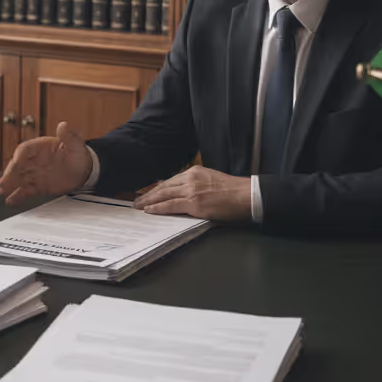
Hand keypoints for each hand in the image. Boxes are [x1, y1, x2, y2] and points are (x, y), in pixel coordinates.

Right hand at [0, 121, 91, 205]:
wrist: (84, 171)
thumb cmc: (79, 154)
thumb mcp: (76, 144)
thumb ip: (69, 136)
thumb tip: (63, 125)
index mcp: (40, 147)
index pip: (25, 149)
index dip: (19, 155)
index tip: (16, 162)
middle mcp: (34, 160)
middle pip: (18, 165)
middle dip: (10, 173)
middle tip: (4, 181)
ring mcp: (34, 173)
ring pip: (18, 178)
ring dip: (10, 184)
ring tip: (2, 191)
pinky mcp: (37, 186)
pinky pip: (25, 190)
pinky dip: (18, 196)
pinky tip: (10, 201)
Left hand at [132, 166, 251, 220]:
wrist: (245, 195)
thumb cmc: (232, 190)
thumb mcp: (210, 179)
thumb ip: (195, 183)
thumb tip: (180, 191)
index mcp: (194, 172)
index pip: (170, 180)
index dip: (157, 188)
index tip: (148, 192)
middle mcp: (190, 178)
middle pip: (163, 187)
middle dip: (149, 194)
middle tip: (137, 200)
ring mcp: (191, 190)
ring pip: (164, 195)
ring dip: (149, 201)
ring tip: (138, 206)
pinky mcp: (194, 203)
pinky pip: (170, 205)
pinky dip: (158, 208)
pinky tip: (149, 210)